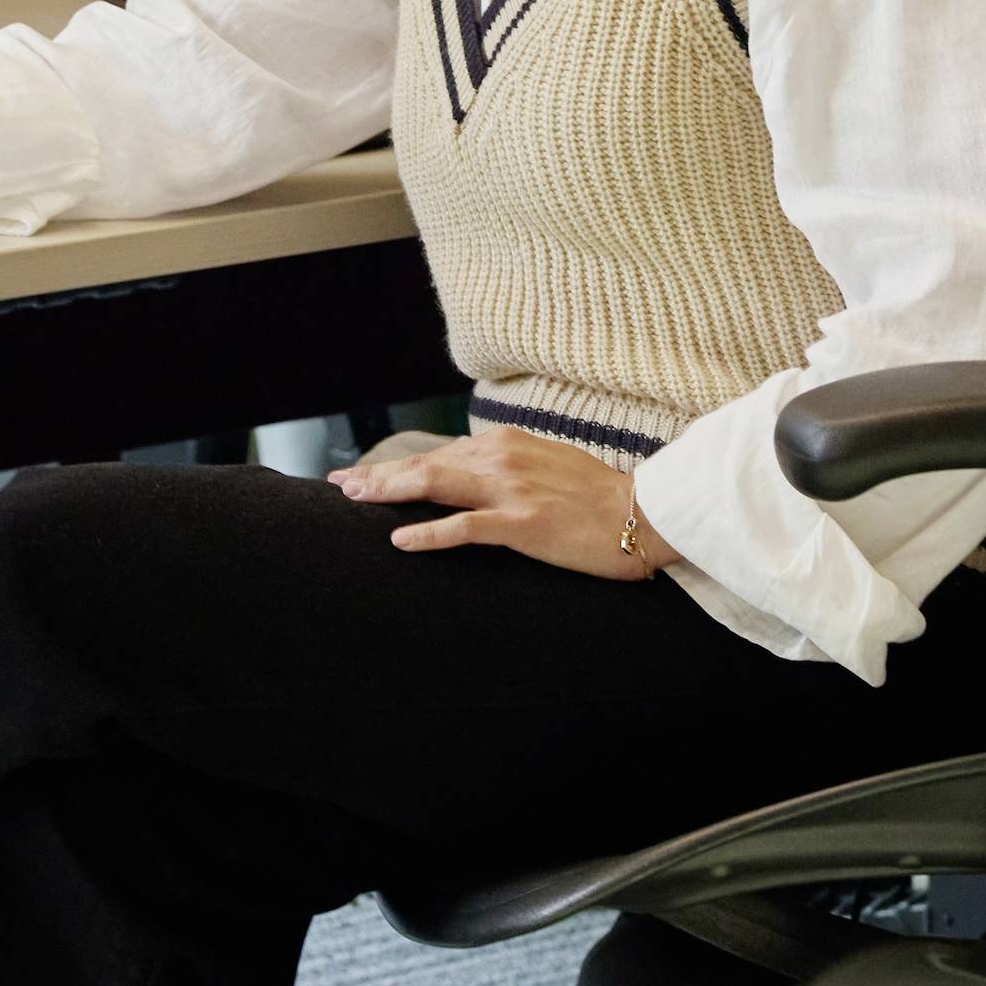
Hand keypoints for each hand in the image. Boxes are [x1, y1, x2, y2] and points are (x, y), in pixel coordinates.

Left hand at [331, 428, 677, 580]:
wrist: (643, 515)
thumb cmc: (597, 498)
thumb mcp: (545, 468)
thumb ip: (506, 467)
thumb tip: (470, 473)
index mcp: (507, 445)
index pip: (438, 455)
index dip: (397, 466)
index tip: (362, 475)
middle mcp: (503, 458)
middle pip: (426, 467)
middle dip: (379, 477)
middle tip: (342, 487)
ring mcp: (511, 490)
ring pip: (435, 486)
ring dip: (390, 493)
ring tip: (355, 502)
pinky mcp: (522, 523)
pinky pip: (464, 527)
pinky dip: (428, 534)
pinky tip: (400, 541)